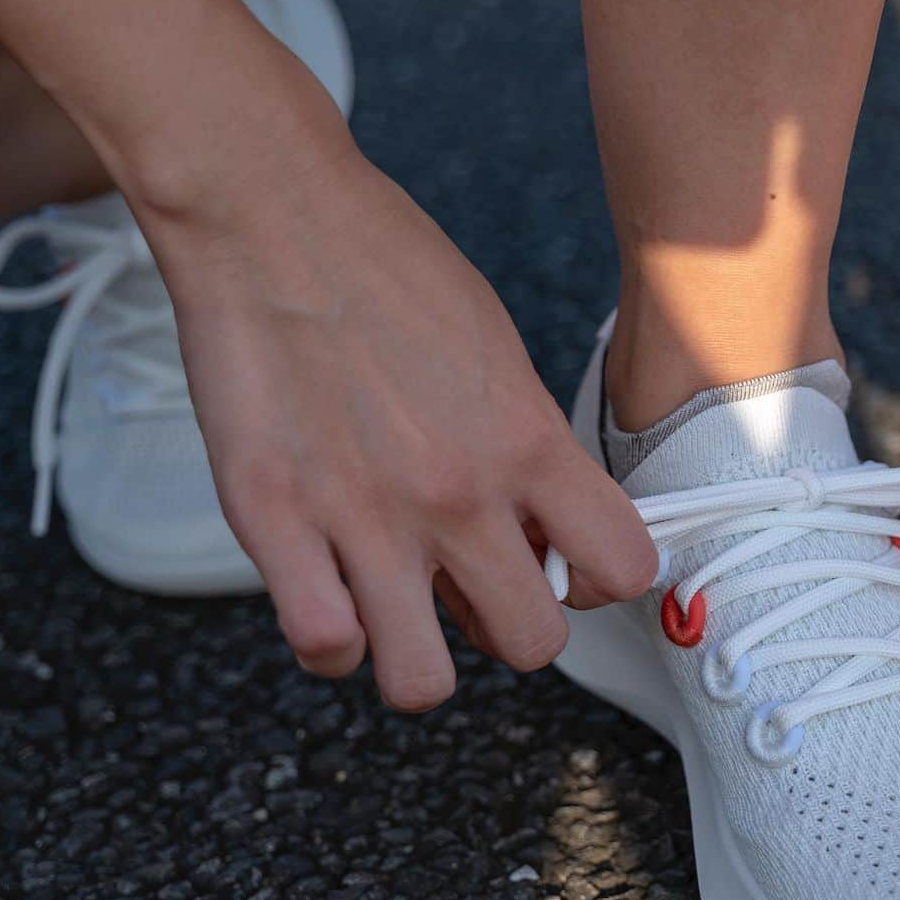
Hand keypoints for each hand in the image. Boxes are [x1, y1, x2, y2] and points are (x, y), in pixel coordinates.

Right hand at [149, 143, 654, 709]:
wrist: (275, 217)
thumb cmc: (389, 271)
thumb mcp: (497, 351)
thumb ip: (528, 447)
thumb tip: (535, 527)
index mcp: (527, 442)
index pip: (624, 567)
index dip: (595, 583)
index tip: (557, 565)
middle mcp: (460, 492)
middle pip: (533, 642)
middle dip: (505, 625)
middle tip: (465, 588)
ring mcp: (368, 515)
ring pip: (423, 683)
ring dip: (416, 659)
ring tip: (393, 610)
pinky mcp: (277, 521)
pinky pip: (325, 647)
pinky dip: (331, 643)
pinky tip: (329, 597)